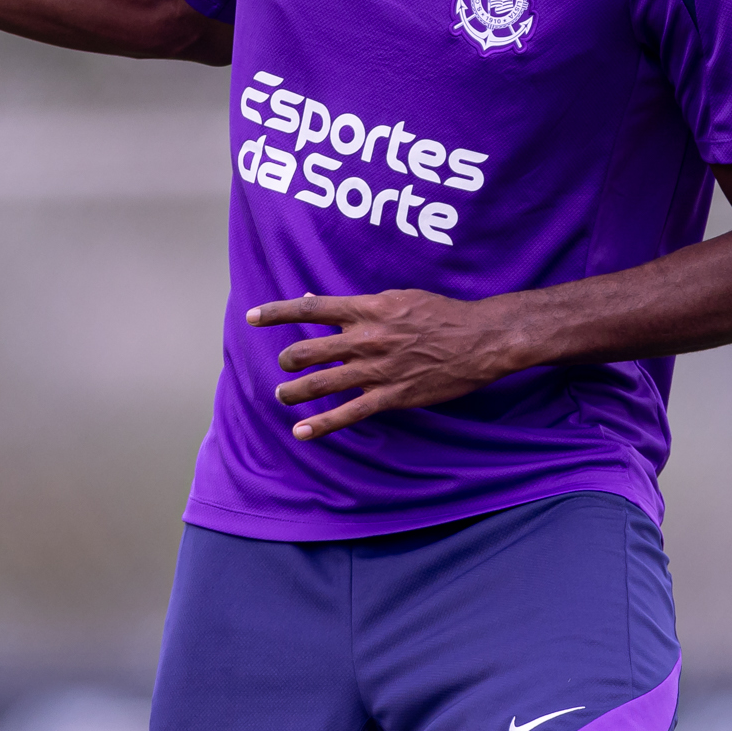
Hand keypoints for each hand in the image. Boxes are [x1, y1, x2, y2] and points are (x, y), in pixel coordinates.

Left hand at [249, 289, 521, 440]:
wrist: (479, 340)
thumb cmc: (440, 314)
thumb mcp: (398, 297)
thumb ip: (359, 304)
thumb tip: (318, 301)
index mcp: (367, 309)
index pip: (312, 308)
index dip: (278, 312)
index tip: (252, 317)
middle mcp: (366, 338)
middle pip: (309, 350)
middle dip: (289, 359)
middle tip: (284, 365)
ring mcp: (377, 369)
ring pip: (321, 383)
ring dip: (295, 392)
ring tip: (283, 396)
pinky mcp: (391, 396)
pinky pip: (349, 413)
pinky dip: (322, 425)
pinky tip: (301, 432)